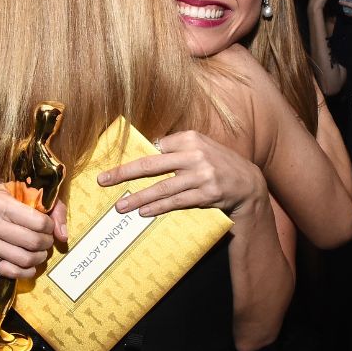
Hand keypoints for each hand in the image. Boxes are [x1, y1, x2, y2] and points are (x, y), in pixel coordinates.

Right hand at [0, 184, 67, 279]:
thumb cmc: (8, 199)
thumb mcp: (30, 193)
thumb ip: (53, 209)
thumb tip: (62, 236)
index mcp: (0, 202)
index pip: (38, 222)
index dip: (50, 226)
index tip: (48, 226)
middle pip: (32, 242)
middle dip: (46, 243)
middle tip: (47, 240)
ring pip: (23, 259)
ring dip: (38, 258)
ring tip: (40, 252)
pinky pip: (9, 271)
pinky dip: (25, 272)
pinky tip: (31, 266)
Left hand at [97, 130, 265, 218]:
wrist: (249, 185)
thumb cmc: (218, 164)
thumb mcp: (201, 148)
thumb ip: (177, 148)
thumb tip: (146, 150)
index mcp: (190, 138)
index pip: (154, 146)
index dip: (133, 157)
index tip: (113, 164)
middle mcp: (195, 154)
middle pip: (151, 164)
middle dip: (123, 173)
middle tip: (103, 180)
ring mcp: (201, 175)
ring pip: (162, 188)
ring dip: (138, 198)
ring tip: (120, 206)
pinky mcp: (206, 194)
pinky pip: (176, 202)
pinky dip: (158, 208)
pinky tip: (143, 212)